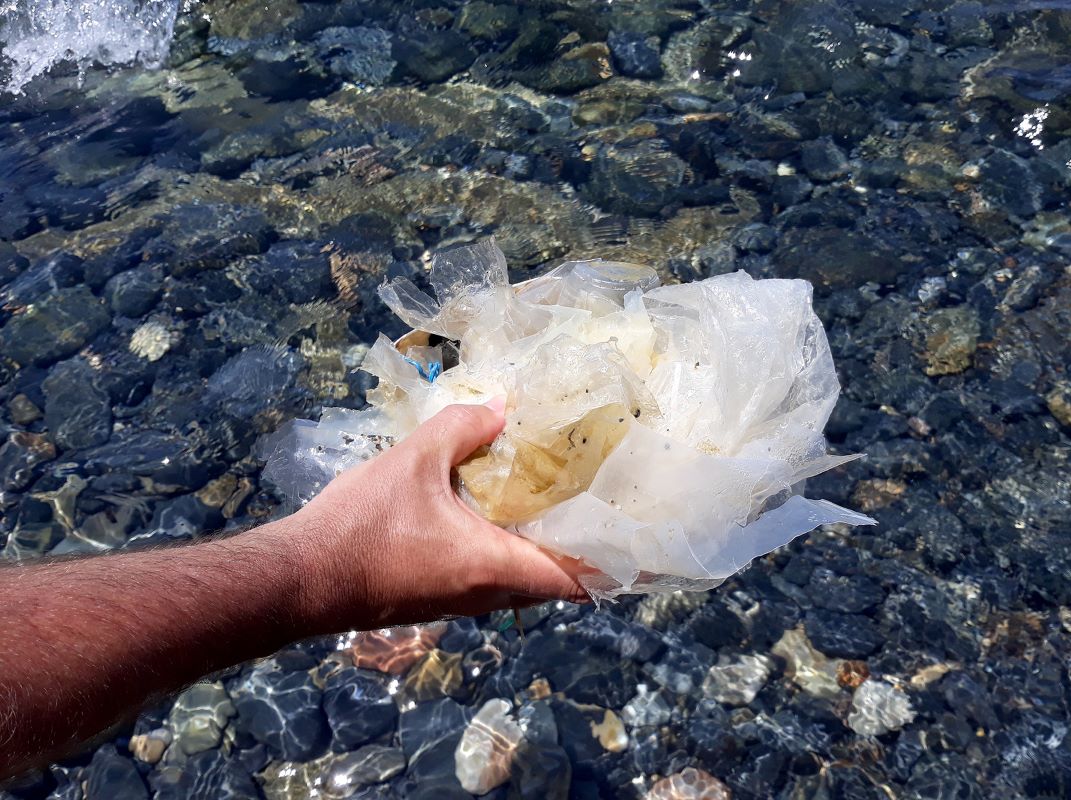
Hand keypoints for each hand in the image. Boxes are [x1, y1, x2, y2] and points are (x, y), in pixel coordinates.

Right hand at [292, 400, 589, 630]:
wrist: (299, 579)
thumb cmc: (362, 525)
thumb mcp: (414, 461)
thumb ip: (462, 429)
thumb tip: (499, 406)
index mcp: (497, 565)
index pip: (578, 580)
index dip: (616, 566)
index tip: (644, 546)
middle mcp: (488, 593)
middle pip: (555, 581)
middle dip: (584, 552)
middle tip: (605, 510)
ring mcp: (461, 601)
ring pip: (521, 581)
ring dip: (544, 551)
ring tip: (561, 506)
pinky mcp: (436, 597)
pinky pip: (491, 578)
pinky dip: (509, 552)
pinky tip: (500, 513)